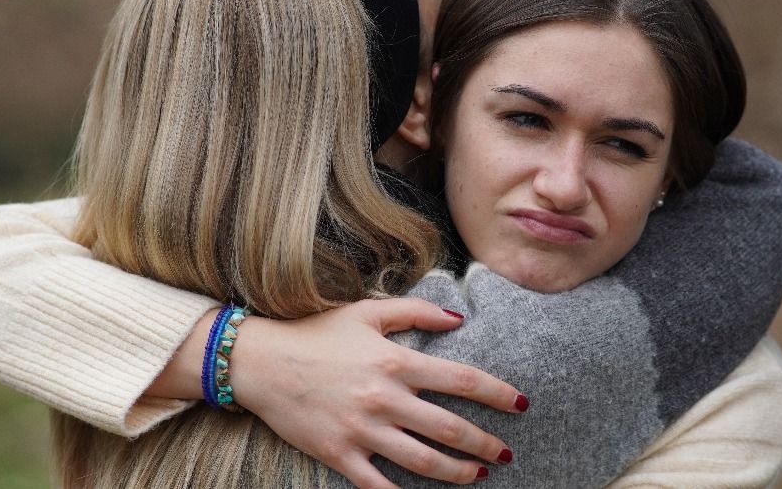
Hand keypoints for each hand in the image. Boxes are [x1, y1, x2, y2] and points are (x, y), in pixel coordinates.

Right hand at [231, 298, 526, 487]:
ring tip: (477, 477)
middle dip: (485, 444)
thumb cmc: (316, 332)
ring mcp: (362, 430)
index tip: (521, 404)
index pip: (462, 380)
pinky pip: (379, 486)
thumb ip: (416, 312)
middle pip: (450, 428)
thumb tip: (459, 318)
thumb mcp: (367, 311)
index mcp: (395, 362)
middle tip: (504, 454)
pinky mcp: (339, 454)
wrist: (260, 362)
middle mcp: (384, 398)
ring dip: (457, 473)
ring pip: (423, 461)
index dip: (498, 394)